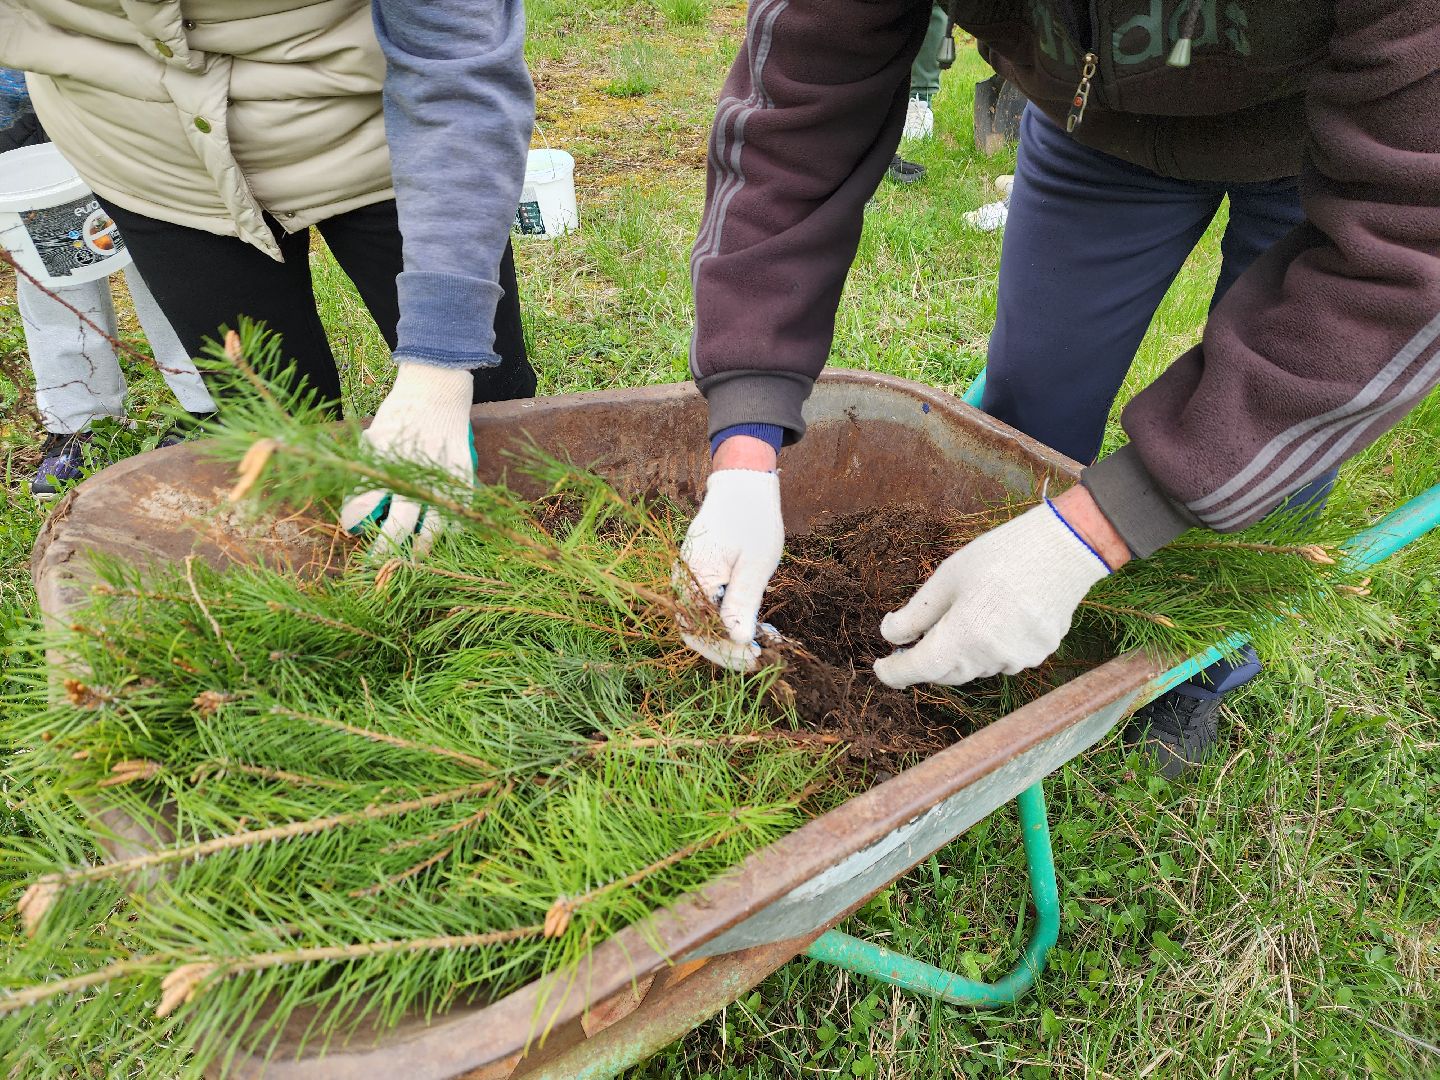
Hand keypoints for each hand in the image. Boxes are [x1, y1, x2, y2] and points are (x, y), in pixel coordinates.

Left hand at [339, 362, 474, 557]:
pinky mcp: (463, 477)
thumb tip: (357, 504)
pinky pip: (460, 513)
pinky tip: (446, 541)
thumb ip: (365, 468)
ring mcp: (441, 479)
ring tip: (414, 564)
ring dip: (422, 549)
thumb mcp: (373, 436)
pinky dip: (453, 531)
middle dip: (384, 550)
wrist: (437, 388)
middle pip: (398, 525)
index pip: (363, 504)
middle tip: (375, 566)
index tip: (350, 528)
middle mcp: (413, 476)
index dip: (353, 521)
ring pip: (434, 528)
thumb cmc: (400, 412)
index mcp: (384, 464)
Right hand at [677, 455, 783, 671]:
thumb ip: (743, 603)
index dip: (723, 652)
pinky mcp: (698, 576)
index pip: (698, 630)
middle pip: (695, 630)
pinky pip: (705, 607)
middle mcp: (682, 580)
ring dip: (726, 637)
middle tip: (758, 657)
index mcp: (692, 576)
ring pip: (700, 621)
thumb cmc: (752, 519)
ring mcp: (688, 578)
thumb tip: (737, 640)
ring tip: (759, 643)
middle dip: (725, 649)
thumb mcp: (755, 564)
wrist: (742, 485)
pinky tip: (752, 625)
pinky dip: (725, 621)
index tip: (753, 659)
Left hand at [872, 494, 1117, 688]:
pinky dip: (987, 648)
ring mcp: (1019, 658)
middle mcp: (992, 656)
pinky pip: (1001, 659)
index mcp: (965, 635)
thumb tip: (891, 636)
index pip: (919, 669)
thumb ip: (915, 614)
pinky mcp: (1039, 653)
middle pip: (946, 673)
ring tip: (959, 619)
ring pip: (974, 668)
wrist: (1066, 547)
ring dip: (958, 654)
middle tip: (911, 640)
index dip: (895, 673)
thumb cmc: (1001, 554)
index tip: (881, 667)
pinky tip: (993, 617)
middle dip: (926, 661)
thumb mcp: (948, 577)